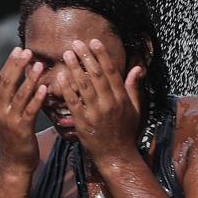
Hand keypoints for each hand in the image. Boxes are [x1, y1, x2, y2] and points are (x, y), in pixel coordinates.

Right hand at [0, 48, 45, 173]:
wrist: (13, 165)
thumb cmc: (13, 138)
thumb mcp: (4, 115)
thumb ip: (3, 95)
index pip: (2, 79)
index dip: (10, 63)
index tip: (18, 49)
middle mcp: (0, 111)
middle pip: (8, 83)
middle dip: (18, 66)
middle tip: (27, 51)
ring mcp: (10, 120)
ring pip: (20, 95)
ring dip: (29, 79)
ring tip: (39, 65)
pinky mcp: (21, 130)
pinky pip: (30, 111)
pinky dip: (36, 98)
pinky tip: (44, 88)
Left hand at [57, 38, 143, 165]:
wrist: (117, 156)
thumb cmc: (126, 131)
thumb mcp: (135, 108)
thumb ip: (133, 87)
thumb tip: (137, 68)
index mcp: (121, 98)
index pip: (111, 71)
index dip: (102, 55)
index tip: (94, 41)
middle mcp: (109, 103)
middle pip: (96, 75)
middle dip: (86, 57)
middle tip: (76, 43)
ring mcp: (95, 113)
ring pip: (83, 86)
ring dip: (74, 68)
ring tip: (67, 54)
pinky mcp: (83, 122)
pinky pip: (73, 102)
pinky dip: (67, 89)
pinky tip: (60, 77)